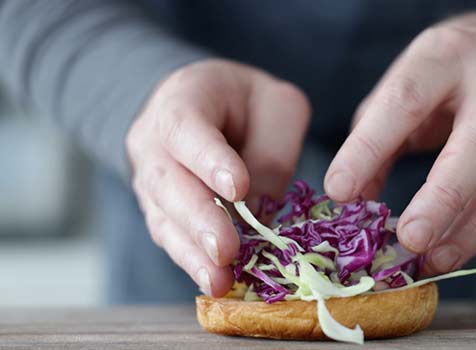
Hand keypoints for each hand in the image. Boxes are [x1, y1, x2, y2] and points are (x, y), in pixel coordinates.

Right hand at [126, 59, 309, 295]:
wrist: (204, 104)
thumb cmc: (245, 104)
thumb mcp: (275, 107)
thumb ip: (271, 152)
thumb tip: (259, 212)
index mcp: (182, 100)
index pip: (187, 129)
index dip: (210, 159)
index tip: (237, 187)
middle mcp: (153, 141)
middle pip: (169, 182)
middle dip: (200, 219)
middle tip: (226, 250)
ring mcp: (150, 179)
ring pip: (164, 217)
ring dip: (192, 252)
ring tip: (218, 280)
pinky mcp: (160, 210)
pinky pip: (170, 236)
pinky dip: (192, 261)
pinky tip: (213, 281)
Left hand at [324, 7, 475, 274]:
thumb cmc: (451, 71)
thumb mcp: (408, 82)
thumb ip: (376, 134)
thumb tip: (352, 200)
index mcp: (443, 54)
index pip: (405, 100)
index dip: (370, 148)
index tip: (339, 192)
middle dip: (443, 196)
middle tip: (408, 239)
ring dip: (473, 225)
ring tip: (433, 260)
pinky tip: (457, 249)